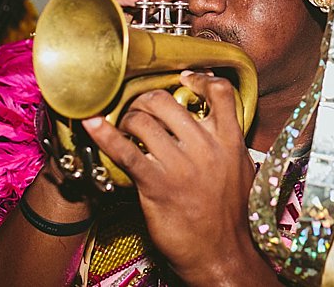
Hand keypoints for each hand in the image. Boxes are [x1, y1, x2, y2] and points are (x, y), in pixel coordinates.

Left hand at [82, 50, 277, 284]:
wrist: (222, 254)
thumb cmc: (231, 216)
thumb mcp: (241, 169)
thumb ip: (228, 141)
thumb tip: (213, 120)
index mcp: (230, 140)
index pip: (219, 91)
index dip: (199, 78)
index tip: (186, 79)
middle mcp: (205, 146)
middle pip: (168, 101)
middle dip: (147, 100)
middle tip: (141, 109)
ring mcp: (180, 164)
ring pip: (143, 120)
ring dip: (128, 118)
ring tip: (125, 127)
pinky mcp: (156, 184)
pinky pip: (125, 151)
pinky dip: (105, 135)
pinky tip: (92, 124)